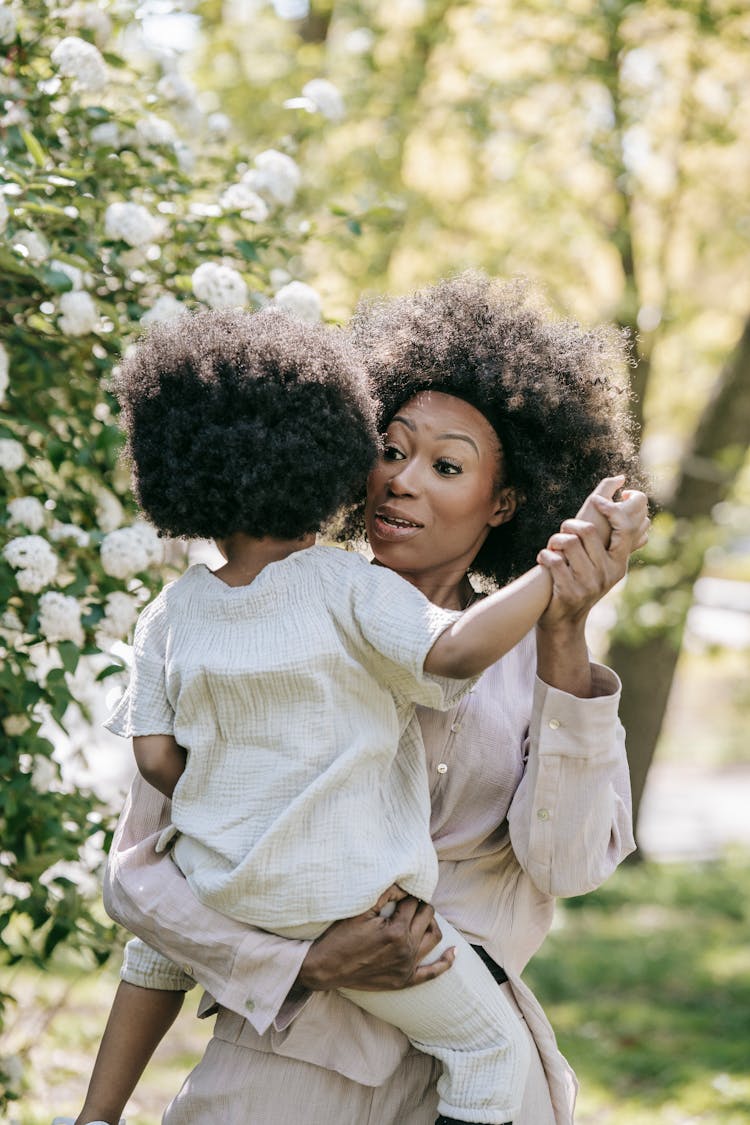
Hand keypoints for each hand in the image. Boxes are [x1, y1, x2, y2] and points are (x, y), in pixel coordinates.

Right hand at [296, 885, 453, 992]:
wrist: (325, 968)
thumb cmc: (340, 937)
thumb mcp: (360, 911)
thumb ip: (386, 895)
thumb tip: (404, 884)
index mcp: (396, 931)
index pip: (413, 903)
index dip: (408, 893)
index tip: (403, 889)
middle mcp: (406, 950)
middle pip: (426, 917)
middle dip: (420, 904)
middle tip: (410, 899)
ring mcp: (406, 967)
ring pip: (433, 939)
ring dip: (431, 923)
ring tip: (422, 915)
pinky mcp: (403, 981)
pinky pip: (432, 973)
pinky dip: (445, 962)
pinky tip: (454, 952)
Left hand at [537, 482, 649, 628]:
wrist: (565, 622)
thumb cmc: (581, 584)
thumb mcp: (602, 567)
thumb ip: (611, 542)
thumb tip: (624, 503)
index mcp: (619, 563)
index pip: (624, 529)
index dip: (611, 510)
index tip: (597, 499)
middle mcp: (608, 573)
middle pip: (588, 530)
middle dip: (570, 524)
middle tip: (563, 530)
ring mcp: (589, 584)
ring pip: (569, 543)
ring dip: (555, 540)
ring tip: (552, 546)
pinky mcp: (570, 592)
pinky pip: (554, 560)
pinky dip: (544, 555)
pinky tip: (543, 559)